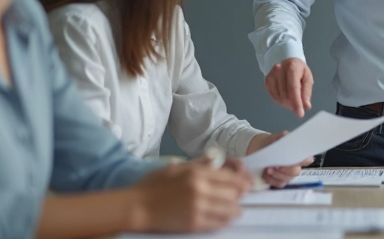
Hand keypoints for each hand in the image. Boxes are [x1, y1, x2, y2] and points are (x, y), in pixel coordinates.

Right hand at [131, 157, 247, 232]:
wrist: (136, 207)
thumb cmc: (152, 186)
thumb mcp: (176, 167)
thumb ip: (198, 163)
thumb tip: (216, 160)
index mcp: (196, 173)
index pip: (230, 176)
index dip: (241, 181)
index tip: (246, 184)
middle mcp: (201, 189)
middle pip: (233, 192)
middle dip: (240, 195)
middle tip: (241, 196)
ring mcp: (198, 207)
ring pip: (229, 208)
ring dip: (235, 209)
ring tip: (237, 210)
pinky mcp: (194, 223)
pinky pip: (218, 222)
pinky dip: (225, 220)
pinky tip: (225, 219)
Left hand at [246, 131, 314, 187]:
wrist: (258, 150)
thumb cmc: (270, 144)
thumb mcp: (275, 138)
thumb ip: (282, 136)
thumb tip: (286, 135)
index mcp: (297, 154)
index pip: (307, 159)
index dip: (304, 161)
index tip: (296, 160)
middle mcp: (295, 166)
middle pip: (296, 171)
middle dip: (286, 169)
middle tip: (276, 165)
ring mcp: (288, 175)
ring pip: (287, 179)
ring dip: (277, 175)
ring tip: (267, 169)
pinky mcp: (280, 182)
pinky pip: (279, 184)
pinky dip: (271, 180)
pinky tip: (265, 174)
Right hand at [264, 57, 312, 117]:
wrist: (286, 60)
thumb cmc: (299, 70)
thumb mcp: (307, 78)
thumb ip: (307, 92)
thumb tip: (306, 106)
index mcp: (292, 68)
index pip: (293, 89)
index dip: (297, 103)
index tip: (300, 114)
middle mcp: (279, 70)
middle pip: (286, 95)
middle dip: (294, 103)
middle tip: (300, 103)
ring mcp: (271, 76)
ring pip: (279, 98)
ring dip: (287, 103)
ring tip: (293, 97)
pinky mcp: (266, 81)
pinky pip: (274, 97)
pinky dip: (281, 101)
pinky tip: (286, 95)